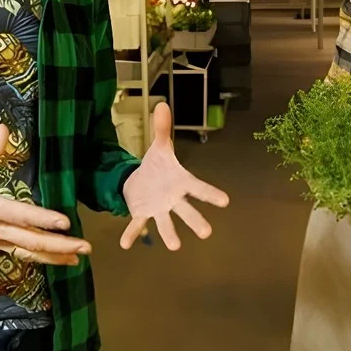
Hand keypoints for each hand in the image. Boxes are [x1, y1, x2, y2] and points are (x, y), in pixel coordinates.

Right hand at [0, 125, 91, 265]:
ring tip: (77, 259)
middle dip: (60, 246)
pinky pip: (19, 254)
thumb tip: (6, 127)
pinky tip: (55, 259)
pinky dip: (38, 257)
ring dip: (54, 257)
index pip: (23, 216)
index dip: (45, 220)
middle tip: (85, 248)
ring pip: (28, 253)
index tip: (66, 222)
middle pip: (32, 242)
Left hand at [119, 103, 229, 250]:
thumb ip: (162, 129)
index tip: (225, 201)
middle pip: (187, 211)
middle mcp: (173, 199)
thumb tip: (162, 104)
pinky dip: (132, 234)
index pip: (199, 188)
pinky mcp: (142, 214)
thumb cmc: (157, 167)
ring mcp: (158, 209)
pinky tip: (125, 244)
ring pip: (166, 222)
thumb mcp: (159, 148)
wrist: (139, 181)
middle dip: (196, 221)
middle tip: (206, 232)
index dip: (211, 194)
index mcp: (181, 182)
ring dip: (169, 233)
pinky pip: (137, 225)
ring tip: (175, 246)